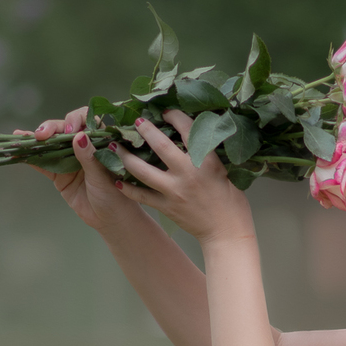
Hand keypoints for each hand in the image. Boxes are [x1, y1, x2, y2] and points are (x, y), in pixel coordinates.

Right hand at [12, 104, 130, 233]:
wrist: (110, 219)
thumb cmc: (115, 195)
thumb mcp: (103, 176)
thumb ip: (89, 157)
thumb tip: (78, 136)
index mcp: (99, 141)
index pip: (86, 120)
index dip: (76, 119)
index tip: (71, 130)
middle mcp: (83, 146)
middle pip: (64, 129)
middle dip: (52, 128)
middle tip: (42, 134)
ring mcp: (69, 159)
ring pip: (51, 144)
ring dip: (37, 139)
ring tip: (22, 136)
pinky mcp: (59, 174)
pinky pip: (44, 163)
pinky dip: (32, 157)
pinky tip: (20, 149)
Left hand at [78, 111, 252, 245]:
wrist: (227, 232)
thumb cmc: (231, 201)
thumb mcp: (225, 170)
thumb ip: (207, 154)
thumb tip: (191, 135)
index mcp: (206, 161)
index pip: (186, 129)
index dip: (174, 116)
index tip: (166, 112)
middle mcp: (187, 173)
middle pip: (160, 145)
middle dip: (145, 130)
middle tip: (136, 122)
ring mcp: (174, 191)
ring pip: (142, 170)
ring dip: (125, 157)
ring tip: (114, 146)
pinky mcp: (166, 207)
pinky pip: (141, 195)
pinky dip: (127, 188)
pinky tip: (117, 180)